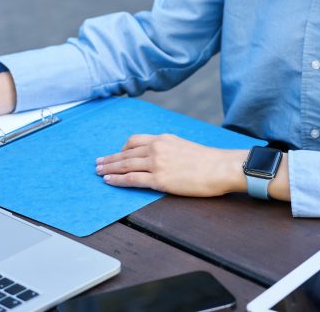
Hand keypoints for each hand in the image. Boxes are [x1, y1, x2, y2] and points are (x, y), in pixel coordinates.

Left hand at [95, 134, 245, 196]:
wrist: (221, 167)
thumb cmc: (209, 160)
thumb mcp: (185, 146)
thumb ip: (169, 149)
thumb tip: (162, 158)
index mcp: (164, 138)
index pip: (135, 140)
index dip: (122, 148)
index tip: (115, 153)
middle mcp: (157, 148)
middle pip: (126, 153)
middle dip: (109, 158)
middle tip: (97, 162)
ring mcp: (157, 163)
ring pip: (125, 164)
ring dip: (108, 168)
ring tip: (98, 171)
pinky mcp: (159, 179)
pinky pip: (131, 179)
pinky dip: (117, 180)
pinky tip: (108, 181)